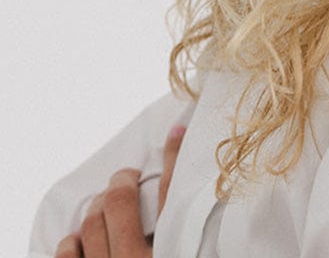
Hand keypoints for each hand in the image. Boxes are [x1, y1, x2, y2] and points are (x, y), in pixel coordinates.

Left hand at [54, 125, 185, 257]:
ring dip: (96, 209)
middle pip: (120, 202)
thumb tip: (211, 213)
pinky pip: (67, 255)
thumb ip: (190, 239)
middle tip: (125, 177)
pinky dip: (71, 243)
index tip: (175, 133)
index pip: (170, 194)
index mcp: (169, 254)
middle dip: (121, 181)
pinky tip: (79, 240)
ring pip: (91, 224)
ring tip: (103, 206)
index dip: (172, 158)